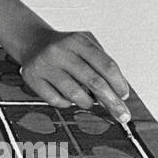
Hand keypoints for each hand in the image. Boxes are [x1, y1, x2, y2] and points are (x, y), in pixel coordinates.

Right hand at [11, 28, 130, 122]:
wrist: (33, 42)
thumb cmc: (66, 50)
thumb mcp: (85, 48)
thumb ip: (101, 67)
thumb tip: (117, 97)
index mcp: (77, 41)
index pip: (106, 65)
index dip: (119, 83)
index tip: (124, 96)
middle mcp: (60, 51)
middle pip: (94, 82)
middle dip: (112, 102)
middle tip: (122, 115)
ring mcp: (45, 65)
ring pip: (75, 95)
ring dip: (88, 103)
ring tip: (88, 100)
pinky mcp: (32, 78)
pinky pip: (57, 101)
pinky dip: (67, 103)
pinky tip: (67, 96)